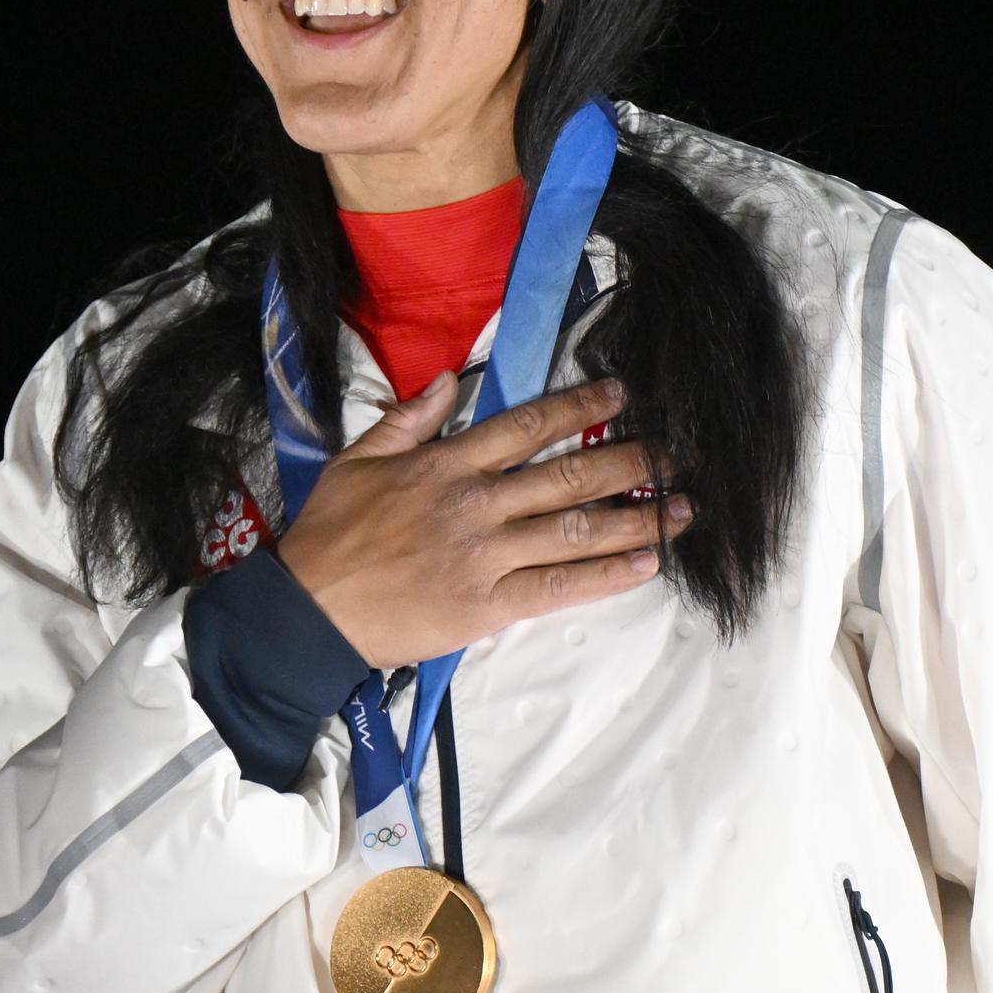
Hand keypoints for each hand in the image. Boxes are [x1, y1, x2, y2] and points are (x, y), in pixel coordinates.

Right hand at [271, 373, 691, 668]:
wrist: (309, 611)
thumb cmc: (330, 535)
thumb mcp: (357, 460)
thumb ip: (408, 419)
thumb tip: (450, 382)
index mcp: (447, 464)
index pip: (527, 426)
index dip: (578, 408)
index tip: (619, 394)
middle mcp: (477, 504)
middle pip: (568, 475)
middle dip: (630, 461)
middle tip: (676, 453)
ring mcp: (487, 555)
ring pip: (575, 529)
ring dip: (636, 517)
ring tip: (683, 508)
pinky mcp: (489, 604)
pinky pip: (560, 587)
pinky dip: (607, 574)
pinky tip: (647, 563)